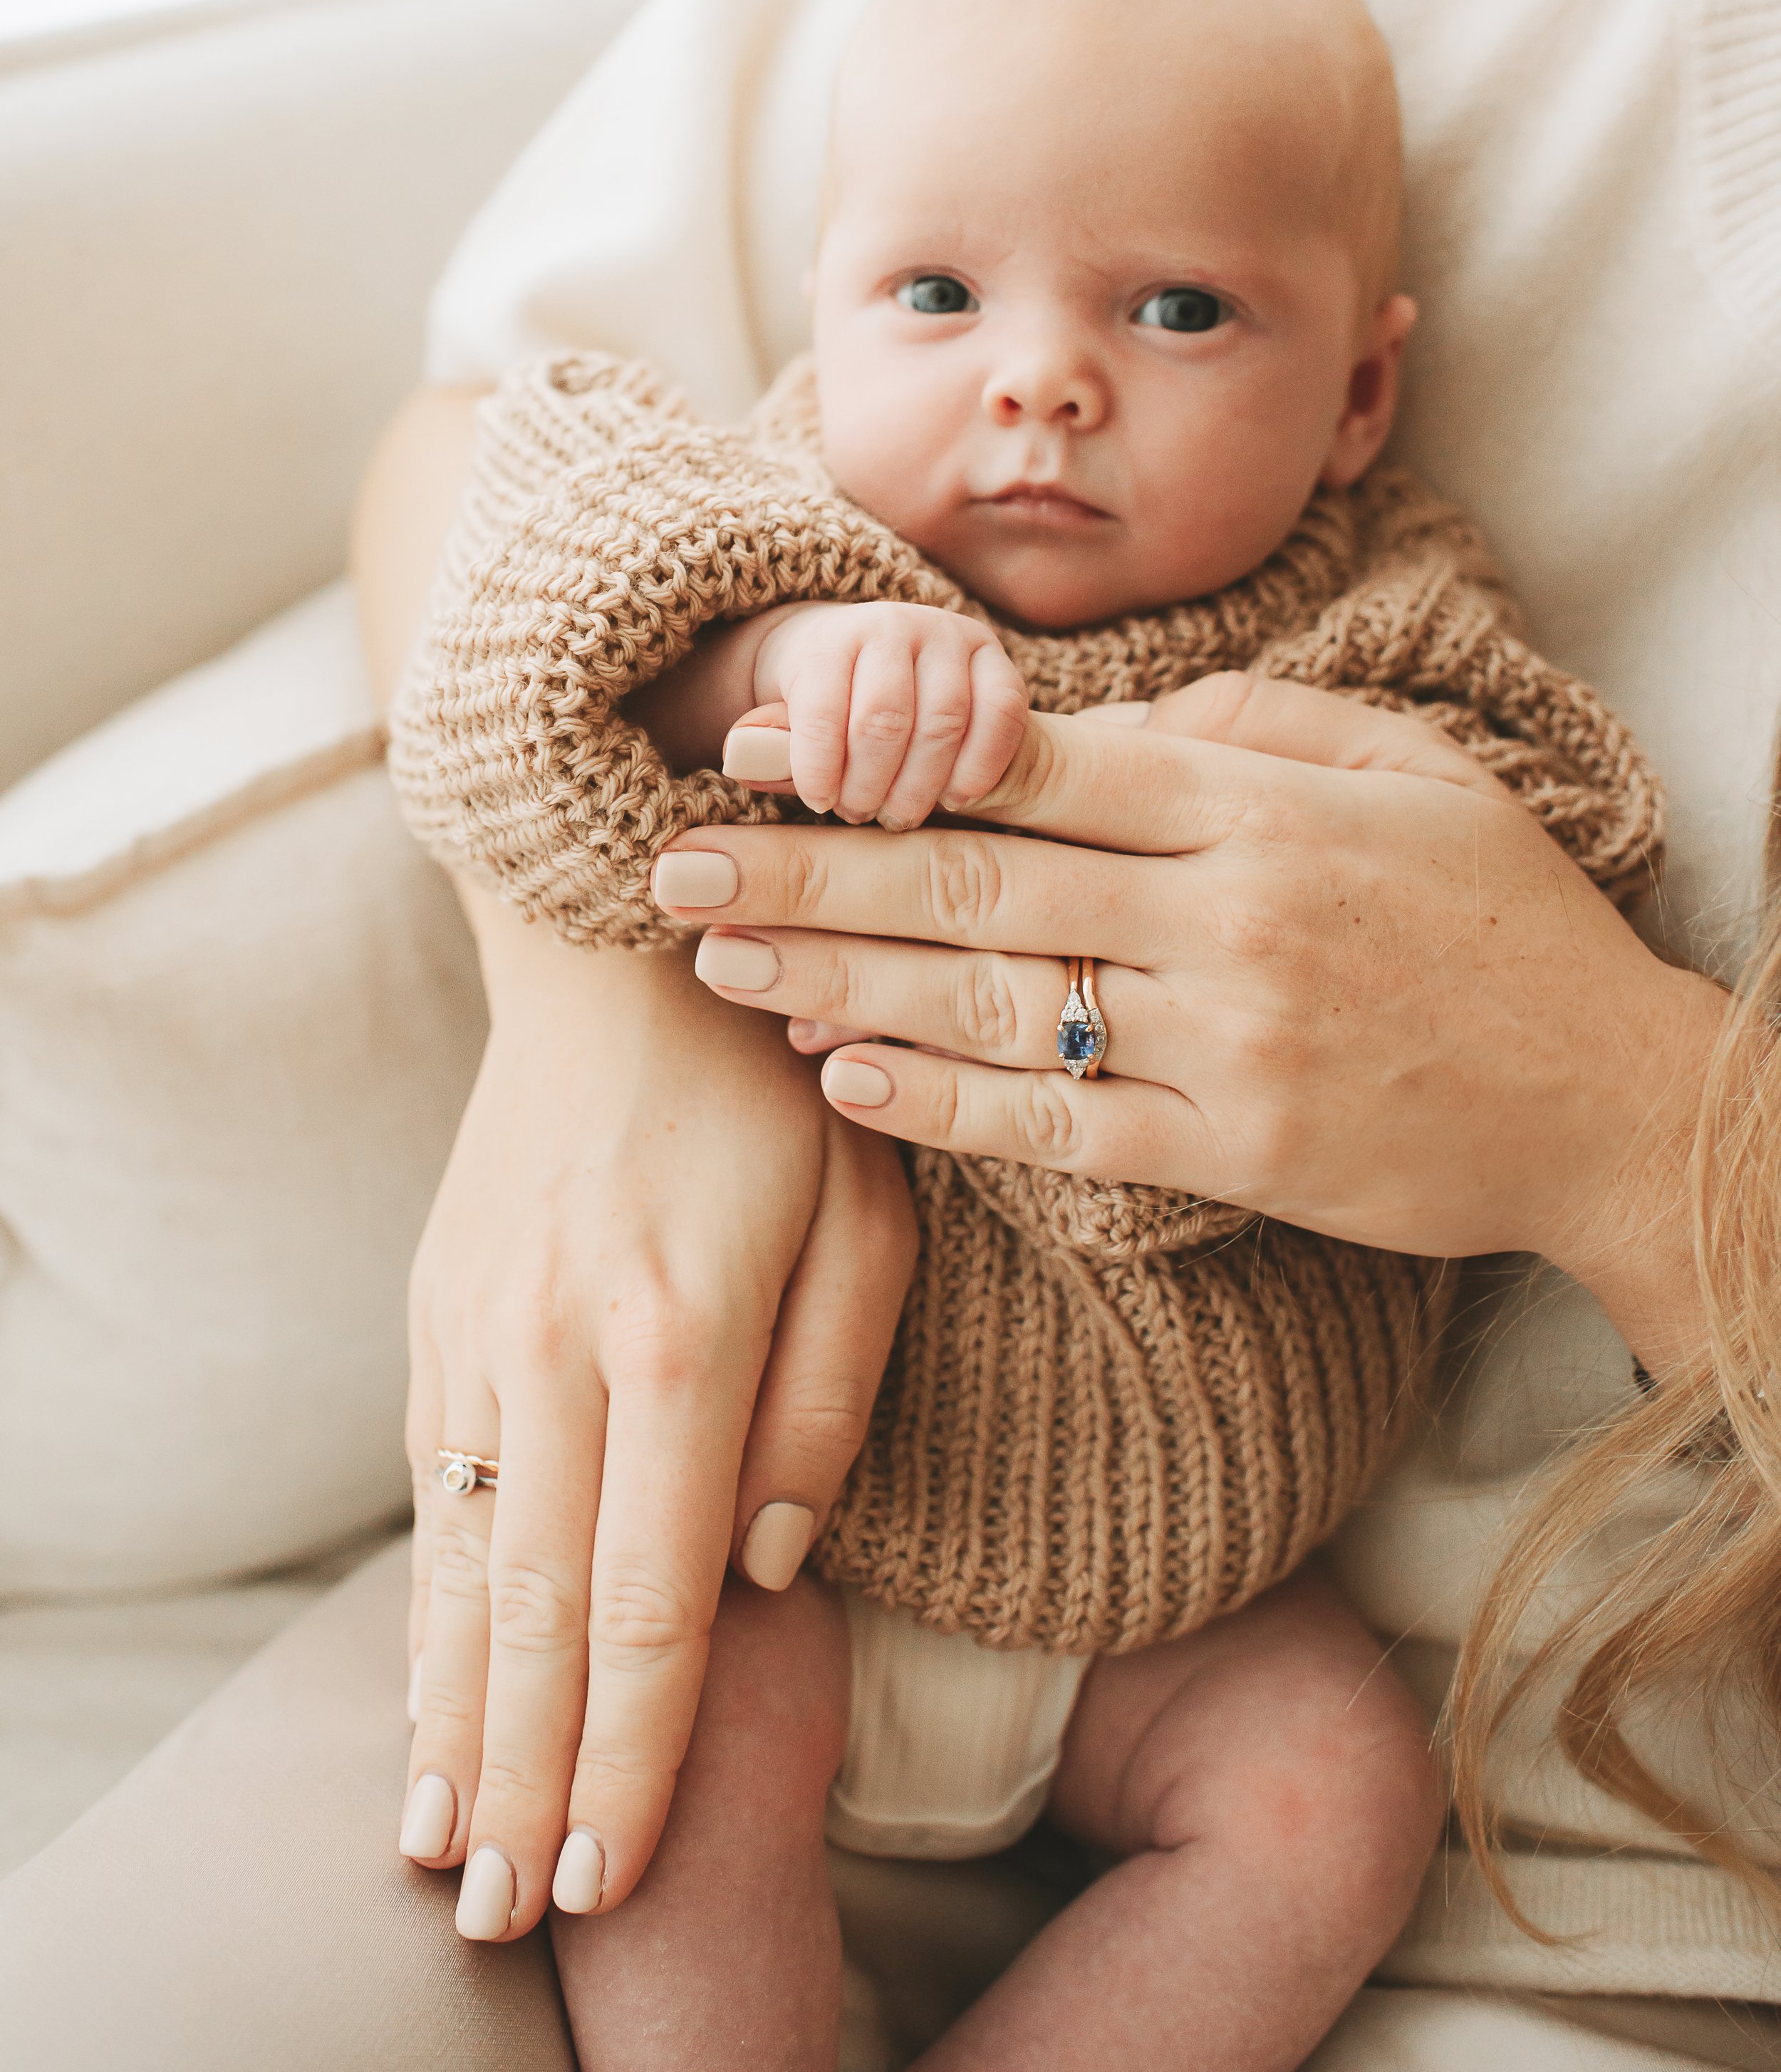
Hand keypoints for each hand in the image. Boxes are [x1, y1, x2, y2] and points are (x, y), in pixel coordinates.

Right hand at [400, 900, 913, 1942]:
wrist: (612, 948)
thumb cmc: (778, 1083)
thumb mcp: (866, 1219)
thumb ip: (824, 1403)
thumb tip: (763, 1571)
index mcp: (677, 1334)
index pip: (647, 1597)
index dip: (634, 1751)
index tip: (615, 1871)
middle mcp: (552, 1347)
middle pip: (527, 1614)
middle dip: (524, 1779)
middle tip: (509, 1918)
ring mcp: (474, 1331)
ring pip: (453, 1566)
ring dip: (446, 1723)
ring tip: (439, 1852)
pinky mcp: (435, 1313)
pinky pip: (427, 1492)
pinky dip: (419, 1612)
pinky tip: (420, 1691)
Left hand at [660, 674, 1726, 1374]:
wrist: (1614, 1097)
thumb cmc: (1500, 919)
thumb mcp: (1409, 770)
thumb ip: (1253, 727)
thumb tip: (1106, 716)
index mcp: (1255, 803)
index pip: (1030, 766)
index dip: (878, 754)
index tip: (755, 745)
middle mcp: (1228, 914)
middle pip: (980, 880)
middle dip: (813, 867)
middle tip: (674, 858)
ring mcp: (1230, 1040)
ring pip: (998, 1003)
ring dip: (845, 979)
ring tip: (724, 958)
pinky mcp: (1240, 1153)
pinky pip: (1061, 1127)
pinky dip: (947, 1102)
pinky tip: (846, 1076)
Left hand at [728, 600, 1028, 829]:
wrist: (875, 670)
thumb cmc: (827, 712)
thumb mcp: (787, 726)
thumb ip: (770, 748)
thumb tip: (741, 760)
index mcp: (832, 639)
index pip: (821, 707)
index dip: (817, 768)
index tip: (818, 804)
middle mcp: (895, 626)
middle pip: (885, 719)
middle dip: (869, 784)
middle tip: (859, 815)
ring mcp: (952, 639)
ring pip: (944, 722)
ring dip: (921, 785)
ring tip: (899, 816)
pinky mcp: (1000, 662)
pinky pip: (1003, 714)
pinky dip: (980, 766)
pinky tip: (955, 799)